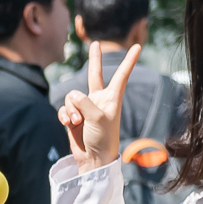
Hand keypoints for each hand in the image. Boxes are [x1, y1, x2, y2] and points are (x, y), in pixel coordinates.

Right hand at [57, 41, 139, 174]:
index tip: (138, 47)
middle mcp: (99, 99)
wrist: (93, 159)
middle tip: (95, 44)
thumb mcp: (97, 117)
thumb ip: (84, 102)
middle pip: (95, 74)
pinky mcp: (73, 116)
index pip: (121, 75)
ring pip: (72, 96)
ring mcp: (85, 107)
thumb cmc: (103, 138)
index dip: (129, 60)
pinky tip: (68, 124)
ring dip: (71, 109)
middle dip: (95, 59)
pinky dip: (64, 115)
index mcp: (112, 98)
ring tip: (76, 122)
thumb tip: (72, 96)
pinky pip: (64, 108)